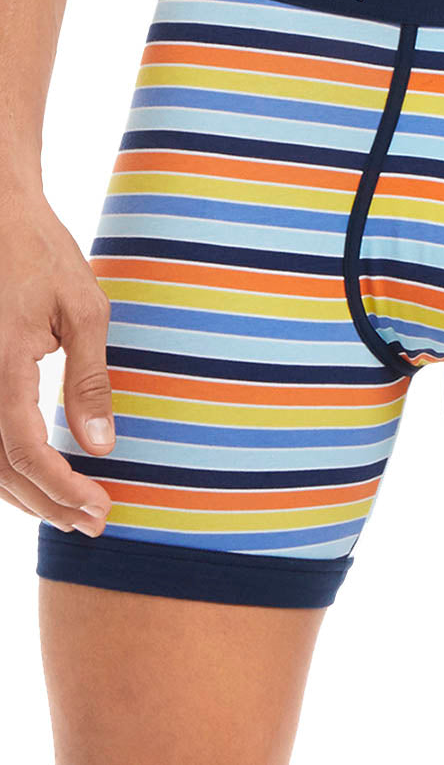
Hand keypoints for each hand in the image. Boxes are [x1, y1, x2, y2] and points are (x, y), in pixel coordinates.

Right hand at [0, 186, 114, 536]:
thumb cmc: (41, 253)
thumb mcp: (84, 309)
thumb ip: (89, 380)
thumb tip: (101, 446)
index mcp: (2, 366)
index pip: (25, 453)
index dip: (61, 490)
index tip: (100, 510)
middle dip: (46, 504)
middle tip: (92, 521)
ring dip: (21, 494)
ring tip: (68, 509)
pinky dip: (2, 466)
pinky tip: (31, 477)